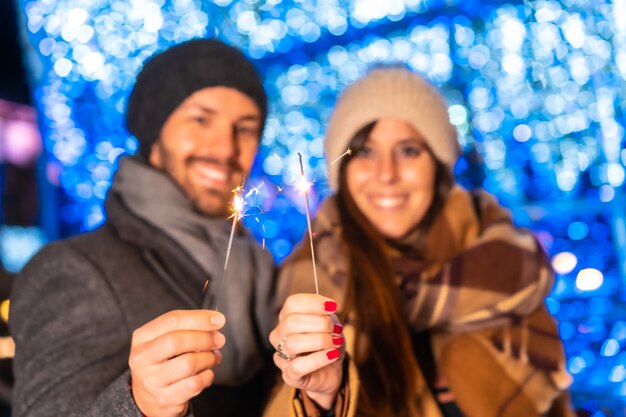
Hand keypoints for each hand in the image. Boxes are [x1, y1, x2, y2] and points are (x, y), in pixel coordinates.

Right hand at [129, 310, 225, 416]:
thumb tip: (215, 322)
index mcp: (142, 337)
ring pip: (188, 364)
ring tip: (214, 357)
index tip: (219, 320)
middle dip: (204, 338)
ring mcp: (152, 381)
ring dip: (208, 358)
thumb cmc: (162, 360)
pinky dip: (207, 375)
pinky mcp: (165, 399)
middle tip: (219, 340)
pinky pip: (195, 383)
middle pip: (177, 341)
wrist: (148, 396)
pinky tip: (206, 372)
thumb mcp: (165, 339)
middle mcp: (142, 359)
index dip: (199, 318)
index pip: (172, 320)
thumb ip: (186, 327)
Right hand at [269, 294, 343, 409]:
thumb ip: (326, 314)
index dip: (313, 303)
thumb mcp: (330, 324)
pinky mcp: (288, 376)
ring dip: (320, 341)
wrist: (331, 371)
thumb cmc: (328, 344)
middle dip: (320, 323)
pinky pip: (298, 366)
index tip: (333, 306)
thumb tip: (328, 307)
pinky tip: (333, 355)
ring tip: (337, 342)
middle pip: (292, 322)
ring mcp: (281, 356)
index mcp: (286, 318)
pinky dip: (319, 358)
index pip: (292, 303)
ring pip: (293, 343)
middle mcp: (279, 336)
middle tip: (337, 329)